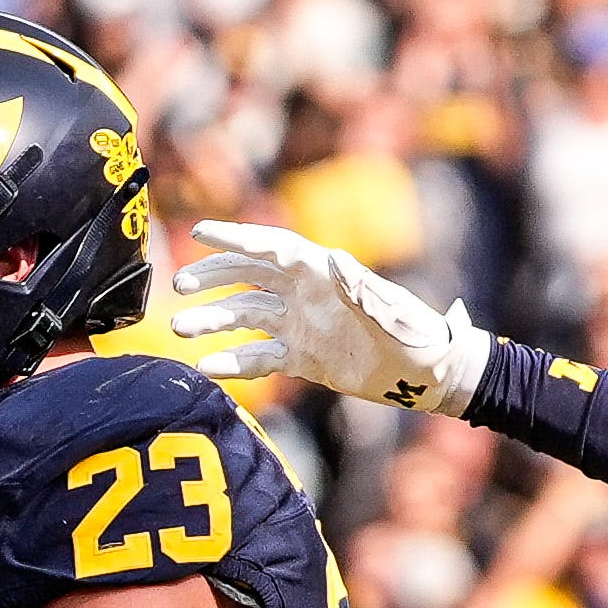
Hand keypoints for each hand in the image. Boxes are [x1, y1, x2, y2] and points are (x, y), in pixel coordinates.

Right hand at [170, 221, 490, 414]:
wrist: (428, 376)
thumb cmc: (418, 338)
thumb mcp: (394, 314)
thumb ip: (363, 291)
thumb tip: (336, 261)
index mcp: (325, 274)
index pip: (273, 248)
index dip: (237, 238)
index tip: (201, 232)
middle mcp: (306, 295)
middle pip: (249, 278)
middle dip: (213, 277)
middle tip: (179, 286)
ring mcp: (300, 326)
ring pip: (246, 316)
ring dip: (213, 320)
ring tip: (182, 331)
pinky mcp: (301, 358)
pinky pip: (259, 357)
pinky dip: (233, 361)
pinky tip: (207, 367)